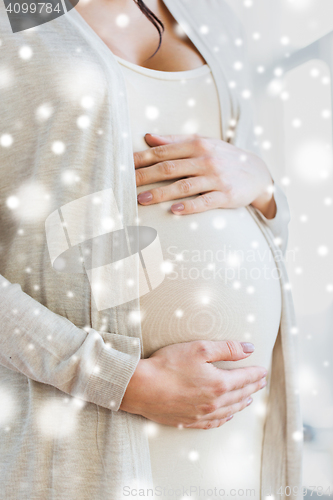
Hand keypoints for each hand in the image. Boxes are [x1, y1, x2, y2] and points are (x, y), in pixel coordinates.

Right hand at [120, 340, 267, 428]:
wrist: (141, 388)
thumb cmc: (168, 365)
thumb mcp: (199, 349)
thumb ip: (227, 348)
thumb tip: (249, 348)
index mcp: (219, 384)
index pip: (244, 378)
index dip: (255, 373)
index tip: (263, 371)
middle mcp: (214, 403)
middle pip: (239, 395)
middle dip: (252, 387)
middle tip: (261, 383)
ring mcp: (202, 415)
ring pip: (229, 410)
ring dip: (242, 403)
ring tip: (249, 399)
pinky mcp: (189, 421)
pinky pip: (214, 422)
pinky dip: (225, 418)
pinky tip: (227, 415)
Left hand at [134, 133, 276, 218]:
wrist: (258, 173)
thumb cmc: (224, 157)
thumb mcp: (203, 143)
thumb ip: (175, 140)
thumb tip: (148, 137)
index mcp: (197, 145)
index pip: (163, 152)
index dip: (141, 158)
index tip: (123, 165)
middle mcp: (206, 159)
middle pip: (169, 168)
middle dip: (144, 176)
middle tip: (125, 184)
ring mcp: (216, 178)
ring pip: (184, 186)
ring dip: (161, 193)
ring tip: (141, 199)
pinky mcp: (226, 195)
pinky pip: (205, 202)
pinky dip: (190, 206)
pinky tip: (174, 210)